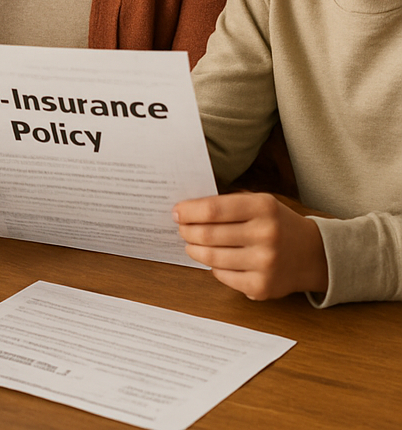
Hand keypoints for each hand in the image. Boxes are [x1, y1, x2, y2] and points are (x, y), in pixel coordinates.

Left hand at [173, 192, 328, 299]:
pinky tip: (214, 259)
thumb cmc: (277, 224)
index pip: (214, 209)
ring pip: (211, 257)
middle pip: (208, 234)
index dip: (189, 211)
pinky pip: (222, 276)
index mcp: (263, 207)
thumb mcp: (259, 203)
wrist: (313, 254)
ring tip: (191, 244)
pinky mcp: (262, 287)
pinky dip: (212, 267)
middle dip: (188, 231)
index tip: (177, 212)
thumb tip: (187, 210)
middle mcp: (266, 235)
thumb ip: (227, 204)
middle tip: (182, 229)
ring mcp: (265, 264)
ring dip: (194, 250)